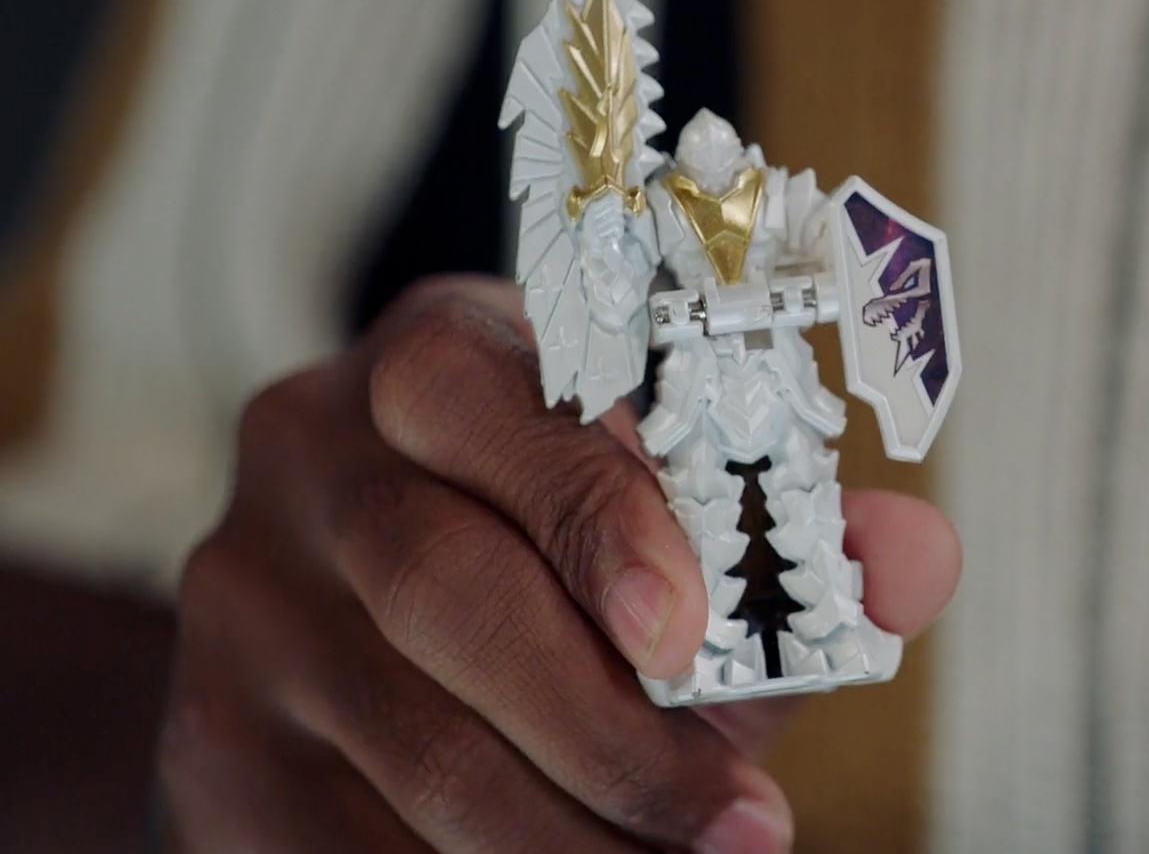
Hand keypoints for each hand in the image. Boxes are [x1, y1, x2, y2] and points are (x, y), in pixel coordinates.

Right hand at [156, 276, 961, 851]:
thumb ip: (794, 535)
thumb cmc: (563, 545)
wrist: (365, 615)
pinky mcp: (213, 746)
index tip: (691, 637)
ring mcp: (243, 607)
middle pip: (440, 589)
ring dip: (565, 836)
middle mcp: (308, 457)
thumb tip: (920, 560)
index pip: (476, 398)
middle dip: (611, 731)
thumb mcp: (674, 512)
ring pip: (407, 745)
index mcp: (435, 360)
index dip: (586, 514)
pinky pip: (339, 842)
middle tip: (745, 825)